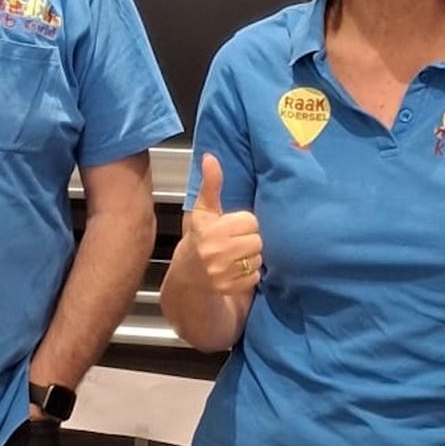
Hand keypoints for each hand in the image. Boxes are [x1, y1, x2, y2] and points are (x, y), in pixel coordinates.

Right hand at [186, 153, 263, 293]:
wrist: (188, 272)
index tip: (231, 226)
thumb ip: (211, 184)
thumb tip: (210, 157)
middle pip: (256, 241)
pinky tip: (234, 269)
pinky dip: (248, 274)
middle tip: (233, 241)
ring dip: (249, 257)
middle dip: (248, 239)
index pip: (250, 221)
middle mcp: (215, 252)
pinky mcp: (228, 288)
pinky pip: (254, 276)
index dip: (243, 223)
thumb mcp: (204, 209)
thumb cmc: (200, 235)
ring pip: (257, 259)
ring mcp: (222, 272)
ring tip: (234, 255)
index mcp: (211, 230)